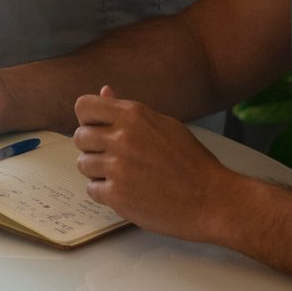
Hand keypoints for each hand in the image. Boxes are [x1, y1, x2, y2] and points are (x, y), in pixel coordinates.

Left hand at [72, 86, 235, 241]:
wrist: (211, 199)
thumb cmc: (191, 162)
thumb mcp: (163, 125)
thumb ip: (128, 110)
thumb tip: (104, 91)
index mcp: (133, 115)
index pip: (83, 106)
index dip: (88, 119)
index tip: (99, 130)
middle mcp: (122, 137)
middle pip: (79, 137)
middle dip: (93, 148)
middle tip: (115, 158)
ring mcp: (118, 167)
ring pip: (83, 164)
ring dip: (98, 171)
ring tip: (125, 176)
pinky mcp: (117, 195)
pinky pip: (92, 189)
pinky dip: (105, 193)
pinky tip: (127, 191)